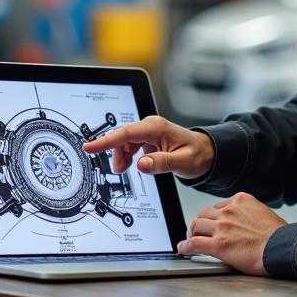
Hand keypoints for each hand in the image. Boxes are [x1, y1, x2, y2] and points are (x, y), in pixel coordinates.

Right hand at [82, 115, 214, 179]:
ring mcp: (148, 131)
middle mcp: (151, 126)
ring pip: (125, 141)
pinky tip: (132, 164)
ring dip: (122, 156)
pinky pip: (130, 144)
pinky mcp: (148, 137)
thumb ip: (161, 163)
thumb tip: (142, 165)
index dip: (106, 141)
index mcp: (157, 128)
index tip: (90, 147)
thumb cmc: (197, 155)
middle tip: (118, 171)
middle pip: (123, 137)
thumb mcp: (182, 162)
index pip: (126, 134)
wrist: (206, 152)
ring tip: (125, 170)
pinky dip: (127, 155)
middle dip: (116, 153)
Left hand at [178, 192, 286, 275]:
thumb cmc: (279, 236)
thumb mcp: (263, 213)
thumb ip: (248, 214)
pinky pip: (194, 243)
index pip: (218, 206)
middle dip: (199, 223)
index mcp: (240, 201)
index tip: (211, 223)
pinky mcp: (218, 244)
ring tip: (191, 239)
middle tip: (197, 231)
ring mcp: (222, 227)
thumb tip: (242, 222)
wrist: (282, 249)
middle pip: (204, 214)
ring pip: (196, 226)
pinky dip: (186, 246)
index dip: (213, 217)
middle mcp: (229, 211)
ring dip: (192, 233)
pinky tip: (183, 249)